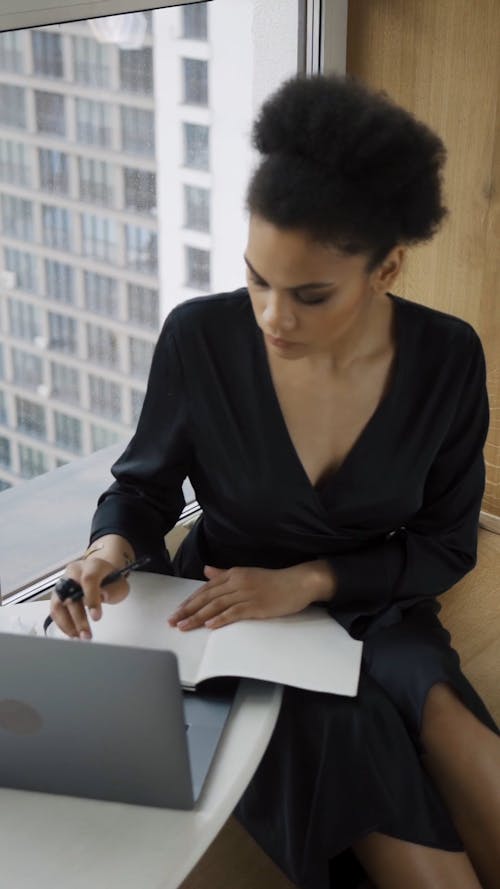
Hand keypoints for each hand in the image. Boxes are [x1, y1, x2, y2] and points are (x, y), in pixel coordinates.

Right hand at [49, 557, 129, 639]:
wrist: (100, 574)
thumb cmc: (110, 580)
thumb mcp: (120, 584)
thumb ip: (114, 590)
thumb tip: (102, 596)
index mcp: (92, 565)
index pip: (89, 580)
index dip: (91, 599)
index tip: (96, 617)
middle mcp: (74, 572)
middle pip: (71, 594)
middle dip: (79, 619)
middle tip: (87, 635)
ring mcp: (63, 582)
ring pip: (59, 604)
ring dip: (68, 624)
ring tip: (79, 637)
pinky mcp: (57, 594)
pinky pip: (55, 610)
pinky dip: (63, 624)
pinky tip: (73, 633)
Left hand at [168, 560, 335, 630]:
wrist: (297, 583)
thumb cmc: (273, 581)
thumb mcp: (246, 573)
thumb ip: (224, 574)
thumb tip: (207, 571)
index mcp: (233, 574)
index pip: (206, 588)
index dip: (190, 600)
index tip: (177, 611)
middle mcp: (237, 582)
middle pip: (207, 597)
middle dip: (188, 610)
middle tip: (173, 621)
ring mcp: (246, 594)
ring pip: (216, 606)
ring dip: (198, 617)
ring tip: (184, 626)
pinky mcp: (256, 606)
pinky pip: (234, 613)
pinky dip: (220, 619)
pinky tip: (210, 625)